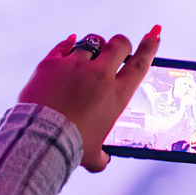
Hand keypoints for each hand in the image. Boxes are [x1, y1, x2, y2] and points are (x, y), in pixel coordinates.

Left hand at [17, 25, 162, 171]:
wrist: (42, 138)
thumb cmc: (72, 148)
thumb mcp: (94, 155)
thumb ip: (102, 156)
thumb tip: (103, 160)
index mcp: (116, 95)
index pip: (139, 64)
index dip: (149, 46)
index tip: (154, 34)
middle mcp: (99, 75)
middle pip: (119, 44)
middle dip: (121, 44)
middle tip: (116, 51)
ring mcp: (75, 65)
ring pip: (91, 42)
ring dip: (93, 47)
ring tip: (89, 55)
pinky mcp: (52, 63)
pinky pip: (64, 45)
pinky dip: (68, 43)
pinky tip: (70, 42)